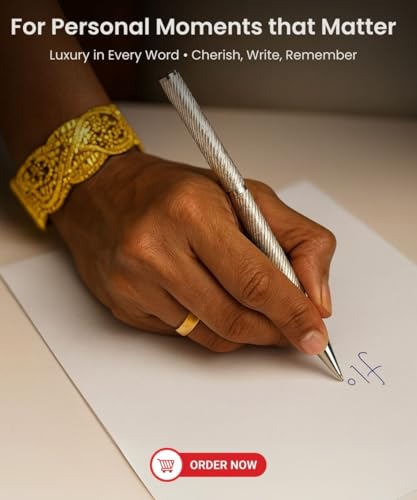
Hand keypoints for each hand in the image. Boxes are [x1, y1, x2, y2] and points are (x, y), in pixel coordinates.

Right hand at [52, 149, 335, 353]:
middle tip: (293, 329)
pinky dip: (210, 327)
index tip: (315, 334)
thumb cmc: (176, 192)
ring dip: (245, 332)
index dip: (292, 312)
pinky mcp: (124, 306)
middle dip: (274, 331)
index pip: (255, 280)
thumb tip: (317, 298)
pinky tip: (209, 300)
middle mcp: (155, 250)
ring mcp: (134, 283)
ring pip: (211, 335)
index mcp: (192, 212)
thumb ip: (298, 239)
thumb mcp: (246, 195)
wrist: (104, 193)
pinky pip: (183, 335)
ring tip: (256, 312)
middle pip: (234, 317)